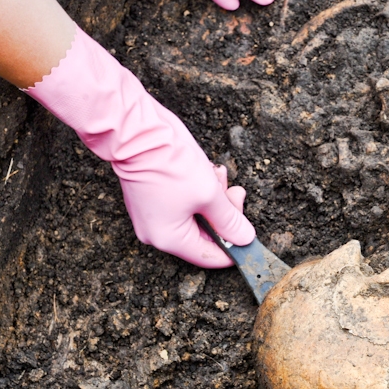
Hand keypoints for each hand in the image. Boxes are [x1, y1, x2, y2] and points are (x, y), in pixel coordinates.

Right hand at [26, 26, 254, 267]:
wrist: (137, 131)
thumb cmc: (169, 163)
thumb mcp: (209, 195)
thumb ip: (229, 221)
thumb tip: (245, 239)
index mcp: (169, 239)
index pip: (210, 257)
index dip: (235, 246)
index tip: (251, 234)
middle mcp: (157, 232)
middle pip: (205, 235)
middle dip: (225, 213)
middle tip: (236, 192)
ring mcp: (153, 214)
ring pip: (197, 215)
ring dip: (215, 197)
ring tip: (219, 174)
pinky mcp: (153, 197)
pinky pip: (184, 202)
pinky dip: (199, 190)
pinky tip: (206, 171)